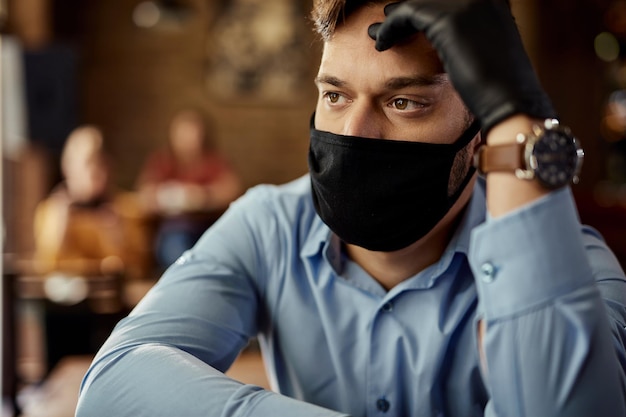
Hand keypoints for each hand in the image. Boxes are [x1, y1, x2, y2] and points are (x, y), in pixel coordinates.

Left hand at [369, 0, 555, 132]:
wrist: (509, 100)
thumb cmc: (499, 83)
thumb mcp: (485, 46)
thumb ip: (470, 31)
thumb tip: (447, 32)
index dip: (423, 7)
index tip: (404, 17)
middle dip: (406, 8)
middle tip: (386, 19)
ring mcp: (466, 3)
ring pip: (415, 3)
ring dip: (393, 18)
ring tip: (376, 33)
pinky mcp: (447, 19)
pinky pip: (406, 15)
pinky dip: (390, 29)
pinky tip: (381, 43)